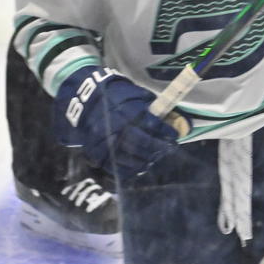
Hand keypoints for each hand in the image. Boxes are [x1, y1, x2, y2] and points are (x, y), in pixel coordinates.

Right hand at [53, 67, 179, 177]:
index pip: (153, 125)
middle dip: (159, 148)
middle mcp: (117, 126)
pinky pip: (116, 167)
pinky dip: (130, 169)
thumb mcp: (137, 94)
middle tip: (167, 148)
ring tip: (154, 157)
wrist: (85, 99)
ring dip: (147, 159)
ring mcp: (105, 140)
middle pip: (143, 143)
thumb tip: (178, 119)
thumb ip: (155, 107)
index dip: (167, 132)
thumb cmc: (117, 96)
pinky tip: (139, 165)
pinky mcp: (97, 151)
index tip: (174, 135)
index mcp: (128, 110)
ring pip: (131, 157)